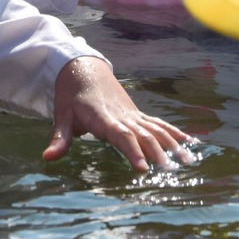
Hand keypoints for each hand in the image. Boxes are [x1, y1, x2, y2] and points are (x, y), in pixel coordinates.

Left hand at [44, 56, 195, 171]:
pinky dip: (175, 134)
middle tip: (170, 172)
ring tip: (188, 161)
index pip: (122, 136)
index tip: (143, 168)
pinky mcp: (138, 114)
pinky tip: (191, 144)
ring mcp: (133, 114)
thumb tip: (48, 157)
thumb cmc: (71, 94)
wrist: (83, 66)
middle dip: (158, 154)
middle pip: (145, 135)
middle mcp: (124, 116)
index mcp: (105, 118)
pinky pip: (159, 124)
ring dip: (172, 145)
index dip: (133, 151)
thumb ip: (59, 139)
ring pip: (157, 130)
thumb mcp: (61, 116)